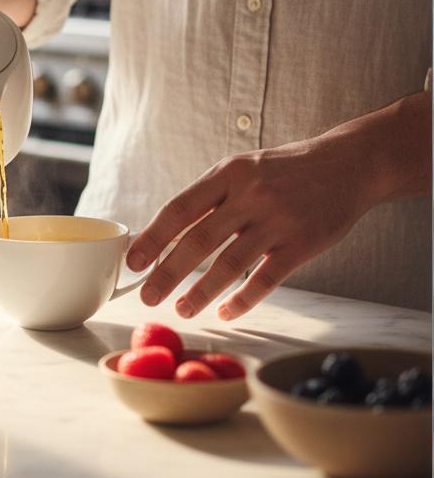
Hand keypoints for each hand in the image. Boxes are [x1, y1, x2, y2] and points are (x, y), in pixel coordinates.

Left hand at [126, 130, 376, 320]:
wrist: (346, 165)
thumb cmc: (281, 170)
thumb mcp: (241, 168)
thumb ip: (208, 198)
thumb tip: (165, 234)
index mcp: (228, 173)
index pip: (179, 209)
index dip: (153, 238)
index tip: (133, 261)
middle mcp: (249, 195)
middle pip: (199, 241)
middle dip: (168, 273)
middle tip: (147, 295)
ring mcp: (277, 221)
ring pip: (230, 265)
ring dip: (201, 292)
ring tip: (181, 309)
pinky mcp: (302, 245)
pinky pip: (265, 280)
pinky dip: (242, 300)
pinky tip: (225, 312)